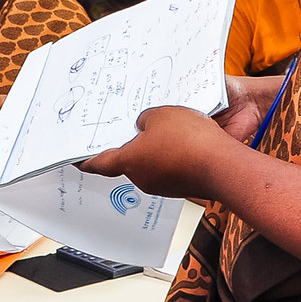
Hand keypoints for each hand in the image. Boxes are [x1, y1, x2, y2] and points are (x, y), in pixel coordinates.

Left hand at [80, 105, 233, 198]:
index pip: (100, 163)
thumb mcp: (160, 115)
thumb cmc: (190, 141)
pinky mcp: (182, 186)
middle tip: (136, 129)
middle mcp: (142, 177)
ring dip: (156, 149)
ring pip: (152, 164)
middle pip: (129, 161)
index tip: (77, 160)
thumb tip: (145, 126)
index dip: (86, 160)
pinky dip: (174, 156)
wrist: (223, 165)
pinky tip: (186, 142)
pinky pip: (171, 168)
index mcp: (129, 161)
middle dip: (132, 145)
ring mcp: (163, 185)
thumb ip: (145, 119)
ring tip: (170, 130)